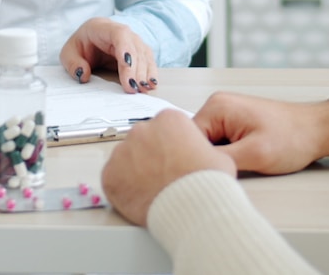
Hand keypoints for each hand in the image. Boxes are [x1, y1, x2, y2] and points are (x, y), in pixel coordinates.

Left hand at [59, 17, 156, 92]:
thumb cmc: (81, 45)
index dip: (125, 47)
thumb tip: (83, 74)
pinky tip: (151, 84)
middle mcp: (122, 32)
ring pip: (144, 54)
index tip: (126, 62)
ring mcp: (132, 41)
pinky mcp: (138, 51)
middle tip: (132, 87)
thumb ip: (73, 63)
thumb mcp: (68, 53)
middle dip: (134, 68)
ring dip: (145, 72)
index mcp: (102, 27)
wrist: (91, 39)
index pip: (119, 33)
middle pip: (134, 47)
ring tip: (143, 89)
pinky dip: (150, 72)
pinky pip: (148, 60)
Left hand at [101, 110, 235, 224]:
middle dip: (151, 156)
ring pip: (127, 158)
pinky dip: (124, 188)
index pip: (165, 128)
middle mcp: (142, 130)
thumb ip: (201, 148)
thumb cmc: (206, 183)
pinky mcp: (110, 174)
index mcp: (169, 120)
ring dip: (136, 171)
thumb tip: (197, 155)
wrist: (193, 208)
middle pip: (144, 140)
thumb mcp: (218, 156)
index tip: (174, 160)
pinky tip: (140, 197)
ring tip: (153, 190)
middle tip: (163, 176)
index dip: (171, 146)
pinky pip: (114, 178)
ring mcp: (123, 151)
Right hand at [193, 92, 328, 174]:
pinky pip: (218, 142)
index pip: (188, 140)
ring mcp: (225, 113)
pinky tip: (242, 161)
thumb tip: (195, 168)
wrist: (317, 130)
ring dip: (219, 158)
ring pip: (207, 144)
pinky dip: (227, 155)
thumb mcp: (255, 155)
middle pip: (196, 141)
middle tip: (231, 171)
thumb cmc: (293, 138)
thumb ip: (221, 160)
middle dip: (209, 159)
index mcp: (217, 107)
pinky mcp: (233, 122)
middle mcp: (217, 105)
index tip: (212, 175)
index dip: (197, 161)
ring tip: (240, 165)